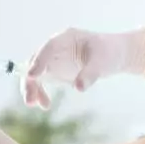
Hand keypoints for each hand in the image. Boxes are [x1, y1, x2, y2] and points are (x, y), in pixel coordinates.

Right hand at [23, 27, 144, 107]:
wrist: (115, 55)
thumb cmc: (110, 53)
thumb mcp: (103, 63)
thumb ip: (90, 74)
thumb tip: (78, 88)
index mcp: (66, 38)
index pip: (49, 48)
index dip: (39, 61)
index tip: (31, 76)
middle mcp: (55, 47)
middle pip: (36, 61)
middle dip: (30, 80)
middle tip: (29, 99)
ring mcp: (53, 59)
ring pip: (35, 72)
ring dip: (32, 88)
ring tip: (32, 104)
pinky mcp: (54, 70)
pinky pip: (41, 82)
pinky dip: (40, 92)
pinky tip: (45, 105)